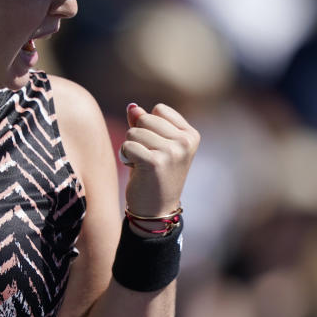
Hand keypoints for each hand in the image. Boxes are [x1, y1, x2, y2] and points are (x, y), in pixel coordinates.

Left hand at [119, 103, 200, 217]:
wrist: (156, 210)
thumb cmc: (153, 174)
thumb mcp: (153, 144)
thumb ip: (144, 123)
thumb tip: (132, 106)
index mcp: (190, 135)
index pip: (159, 109)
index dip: (149, 126)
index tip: (156, 147)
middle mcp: (185, 142)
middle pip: (144, 118)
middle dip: (138, 136)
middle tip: (147, 158)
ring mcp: (172, 152)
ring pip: (133, 132)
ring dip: (131, 148)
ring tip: (142, 165)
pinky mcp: (156, 162)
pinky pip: (127, 145)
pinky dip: (125, 157)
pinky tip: (136, 170)